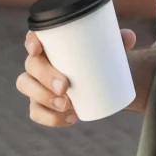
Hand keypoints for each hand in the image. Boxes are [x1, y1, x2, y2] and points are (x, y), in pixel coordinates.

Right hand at [16, 28, 136, 126]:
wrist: (103, 81)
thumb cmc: (102, 58)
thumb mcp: (112, 48)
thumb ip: (120, 40)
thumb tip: (129, 37)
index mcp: (51, 43)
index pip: (34, 37)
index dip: (31, 42)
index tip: (37, 49)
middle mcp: (39, 61)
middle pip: (31, 66)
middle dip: (45, 77)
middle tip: (65, 87)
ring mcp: (36, 83)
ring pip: (26, 87)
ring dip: (43, 97)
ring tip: (66, 105)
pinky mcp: (40, 102)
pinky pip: (35, 111)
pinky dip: (49, 117)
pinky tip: (69, 118)